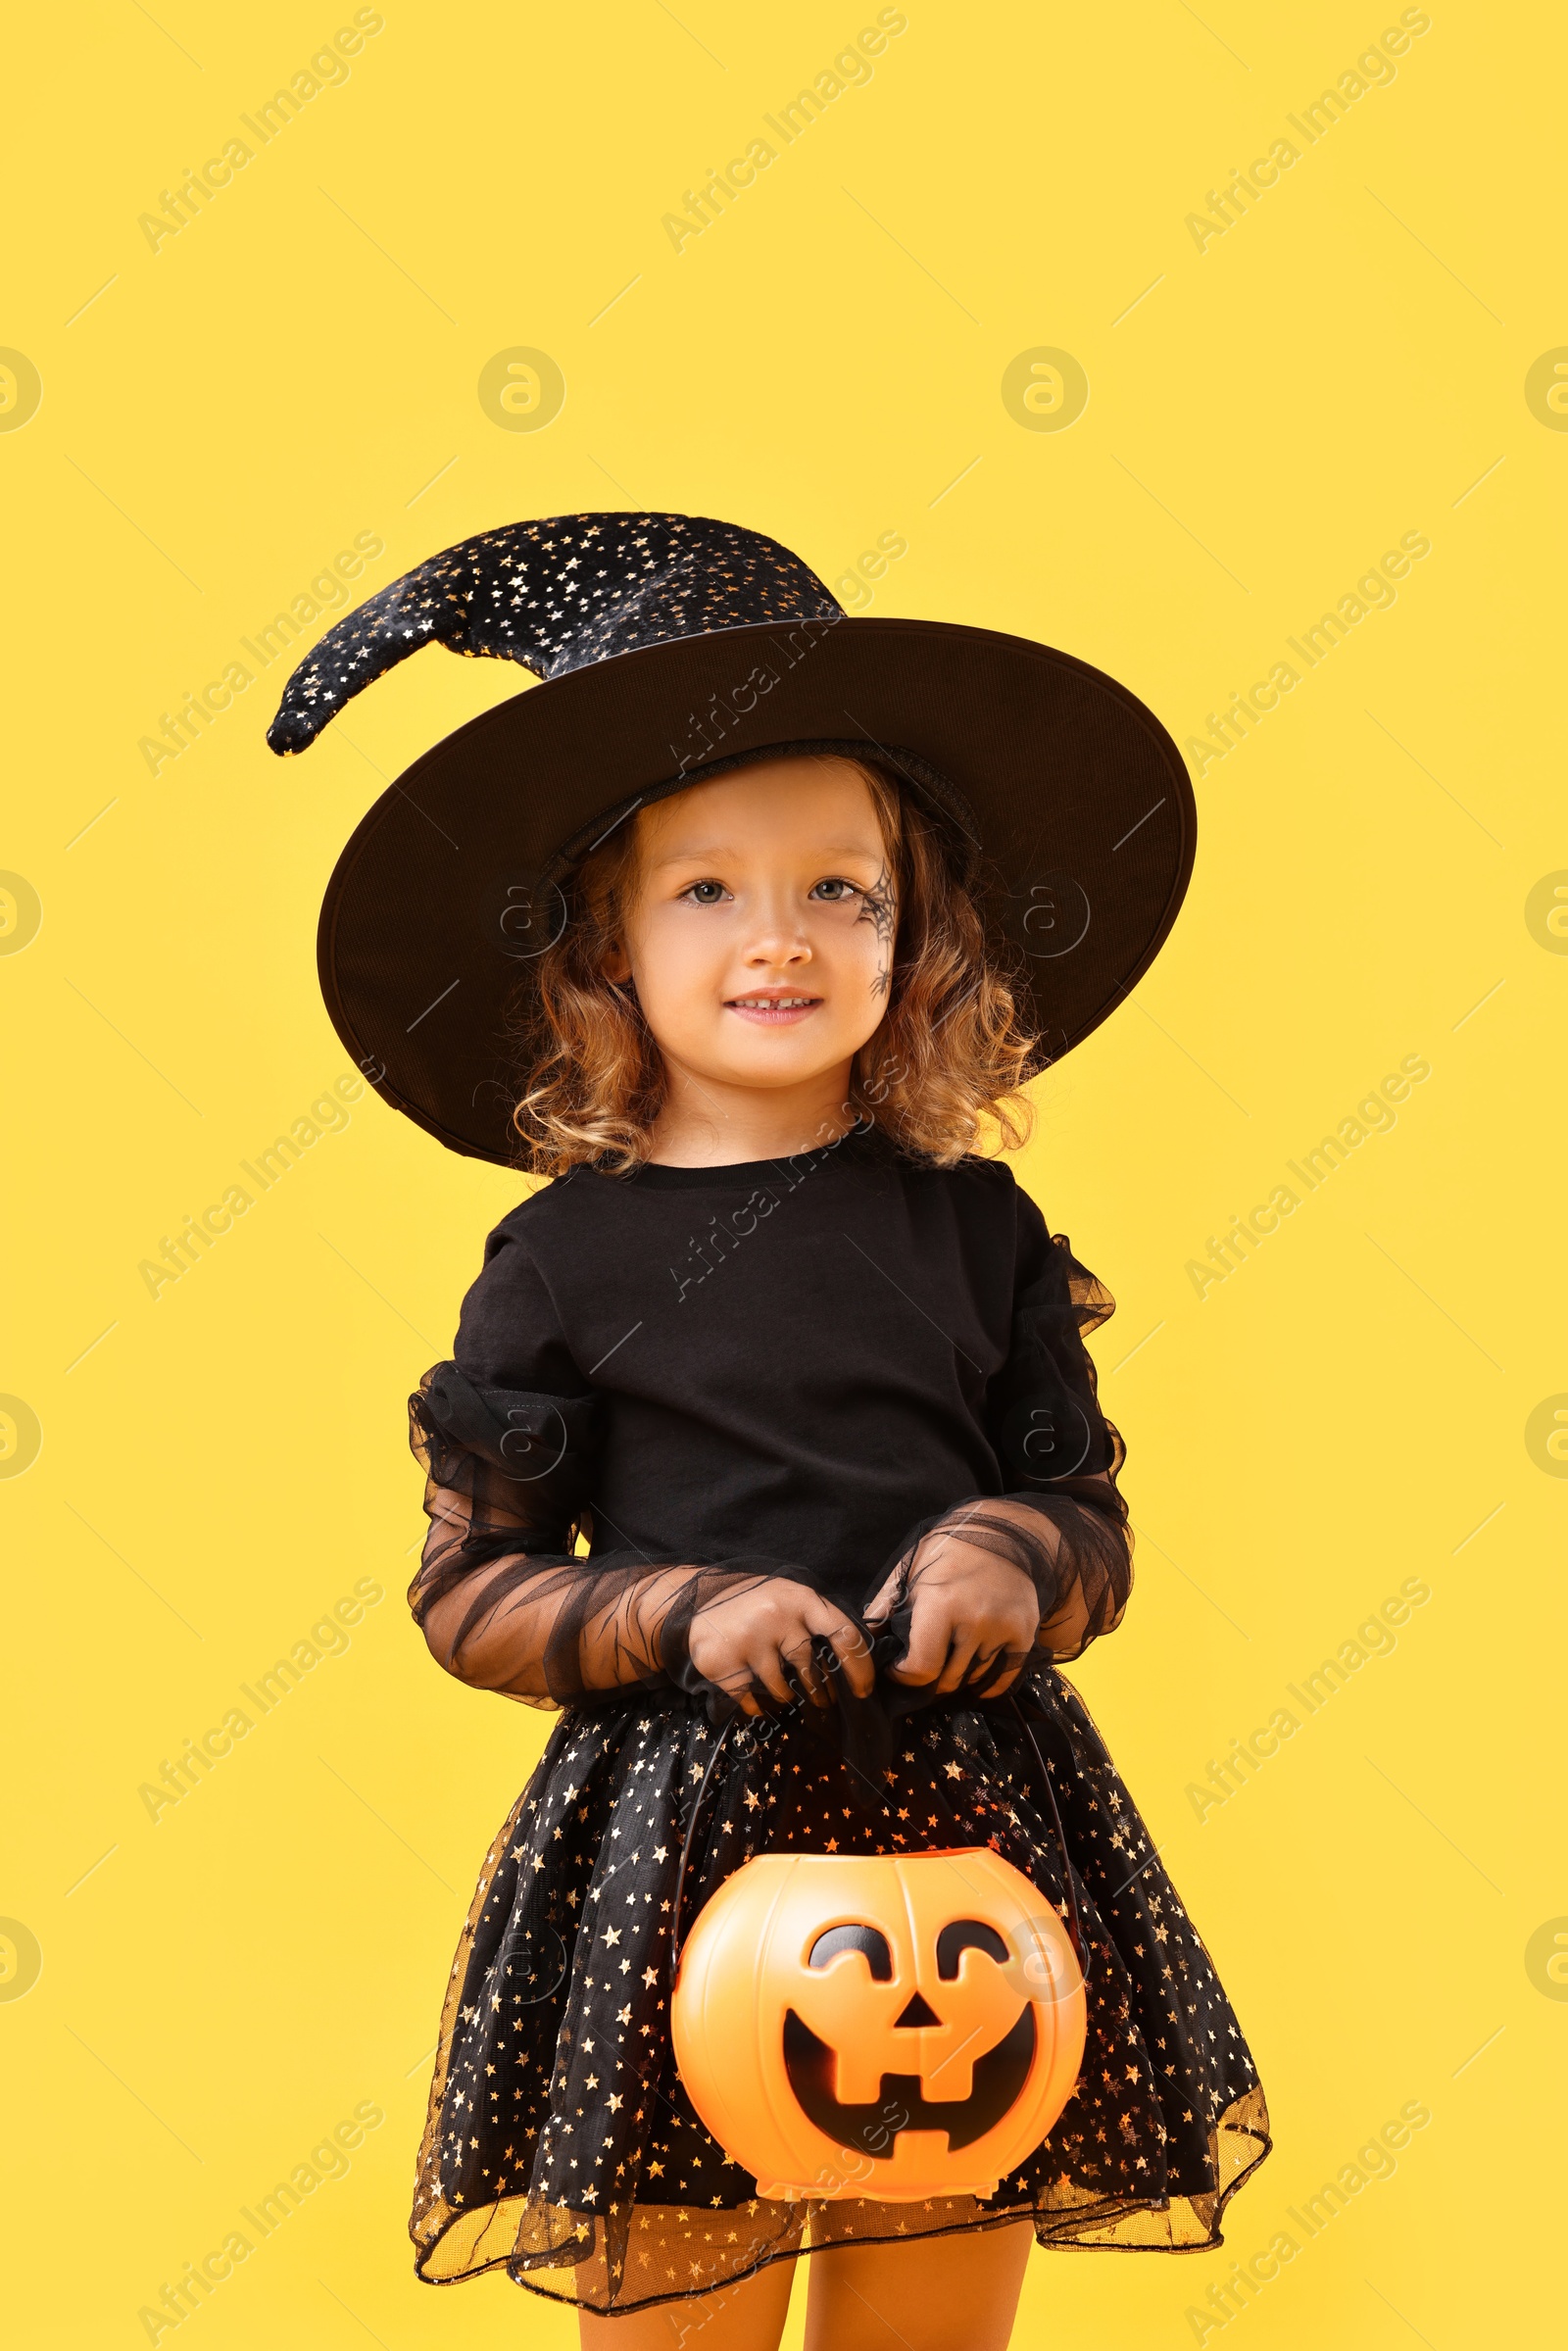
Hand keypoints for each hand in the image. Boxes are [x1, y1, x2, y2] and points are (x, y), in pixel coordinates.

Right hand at [685, 1578, 874, 1715]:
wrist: (696, 1601)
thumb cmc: (756, 1604)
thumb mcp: (789, 1598)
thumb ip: (818, 1620)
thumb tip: (857, 1660)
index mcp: (801, 1598)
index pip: (845, 1633)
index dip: (860, 1666)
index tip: (863, 1691)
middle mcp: (777, 1615)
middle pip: (812, 1667)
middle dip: (820, 1690)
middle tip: (823, 1701)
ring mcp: (749, 1639)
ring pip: (783, 1688)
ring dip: (786, 1695)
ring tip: (782, 1689)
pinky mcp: (724, 1663)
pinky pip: (751, 1700)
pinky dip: (756, 1706)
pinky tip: (756, 1701)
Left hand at [865, 1526, 1039, 1697]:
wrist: (1004, 1533)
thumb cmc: (950, 1549)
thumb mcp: (912, 1567)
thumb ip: (886, 1604)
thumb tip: (865, 1637)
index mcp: (941, 1603)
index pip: (921, 1668)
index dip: (904, 1676)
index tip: (898, 1668)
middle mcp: (974, 1620)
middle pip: (948, 1679)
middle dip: (929, 1678)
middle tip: (924, 1663)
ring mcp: (1003, 1628)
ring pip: (974, 1679)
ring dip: (958, 1677)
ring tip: (949, 1659)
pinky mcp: (1024, 1633)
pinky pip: (1003, 1678)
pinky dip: (986, 1684)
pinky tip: (973, 1675)